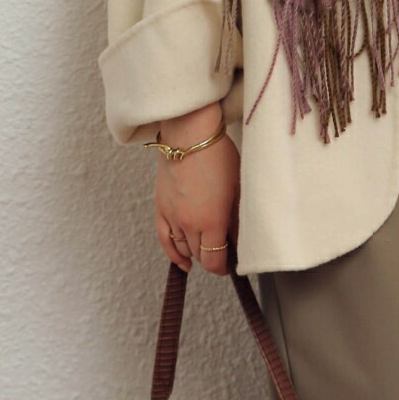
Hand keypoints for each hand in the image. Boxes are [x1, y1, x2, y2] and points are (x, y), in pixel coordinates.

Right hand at [153, 104, 240, 275]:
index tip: (230, 264)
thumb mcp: (237, 186)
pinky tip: (182, 261)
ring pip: (183, 249)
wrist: (189, 133)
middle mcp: (189, 223)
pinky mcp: (160, 208)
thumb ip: (237, 218)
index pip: (214, 260)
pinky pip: (164, 240)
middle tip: (223, 247)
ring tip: (207, 246)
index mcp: (211, 220)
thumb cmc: (217, 153)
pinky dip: (173, 253)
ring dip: (196, 251)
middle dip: (212, 255)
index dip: (223, 266)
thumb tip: (238, 238)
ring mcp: (172, 216)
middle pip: (199, 255)